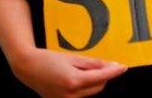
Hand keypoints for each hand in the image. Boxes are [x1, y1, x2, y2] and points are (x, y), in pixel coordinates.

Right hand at [10, 47, 126, 96]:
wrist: (27, 68)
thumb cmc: (49, 59)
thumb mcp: (73, 58)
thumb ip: (93, 64)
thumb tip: (112, 66)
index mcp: (73, 81)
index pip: (102, 77)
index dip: (114, 71)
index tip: (124, 67)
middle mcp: (70, 95)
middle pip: (99, 87)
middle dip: (103, 76)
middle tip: (99, 65)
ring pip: (91, 93)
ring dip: (94, 82)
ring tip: (81, 71)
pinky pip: (81, 96)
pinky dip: (84, 88)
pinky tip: (77, 78)